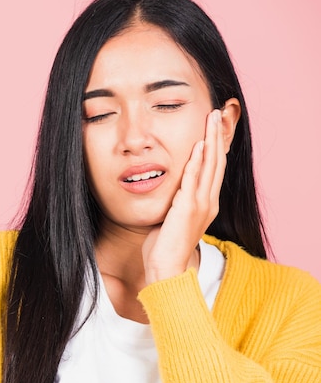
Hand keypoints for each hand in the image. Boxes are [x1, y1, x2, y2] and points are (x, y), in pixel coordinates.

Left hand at [142, 109, 225, 284]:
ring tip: (210, 120)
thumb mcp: (173, 218)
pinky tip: (198, 146)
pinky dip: (197, 162)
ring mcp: (201, 205)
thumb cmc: (165, 246)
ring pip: (210, 166)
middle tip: (215, 113)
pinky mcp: (187, 209)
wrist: (166, 268)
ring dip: (211, 141)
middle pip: (217, 162)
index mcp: (206, 204)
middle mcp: (208, 202)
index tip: (213, 127)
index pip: (214, 169)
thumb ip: (176, 202)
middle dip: (216, 136)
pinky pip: (194, 180)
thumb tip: (170, 191)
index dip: (215, 146)